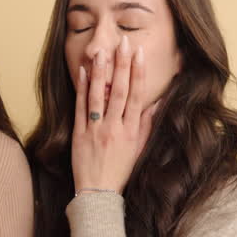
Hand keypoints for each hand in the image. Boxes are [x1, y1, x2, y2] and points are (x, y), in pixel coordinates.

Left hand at [72, 34, 159, 192]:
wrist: (98, 194)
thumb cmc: (121, 171)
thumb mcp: (140, 149)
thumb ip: (147, 125)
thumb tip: (157, 103)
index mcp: (132, 131)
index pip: (137, 96)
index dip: (138, 72)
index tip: (139, 54)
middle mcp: (115, 128)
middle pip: (120, 91)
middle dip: (122, 65)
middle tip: (123, 42)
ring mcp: (96, 130)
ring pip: (99, 96)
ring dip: (101, 72)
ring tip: (102, 51)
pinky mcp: (80, 134)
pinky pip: (81, 108)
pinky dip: (82, 89)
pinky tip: (84, 72)